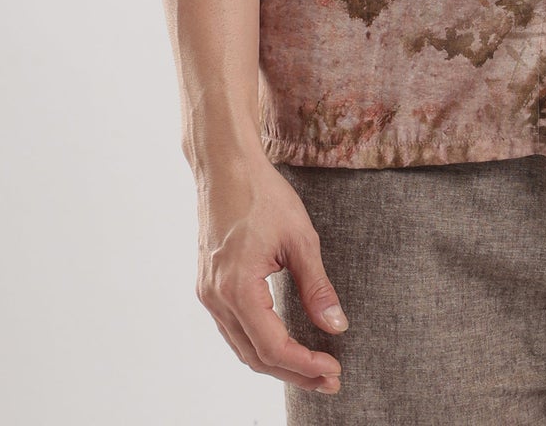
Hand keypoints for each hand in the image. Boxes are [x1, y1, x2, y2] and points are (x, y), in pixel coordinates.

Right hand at [195, 154, 347, 395]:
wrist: (226, 166)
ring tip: (313, 368)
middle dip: (294, 372)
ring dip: (277, 362)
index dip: (304, 364)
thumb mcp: (300, 238)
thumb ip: (317, 286)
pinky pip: (234, 329)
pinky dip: (260, 343)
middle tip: (330, 379)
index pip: (272, 346)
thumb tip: (337, 327)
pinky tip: (285, 343)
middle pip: (256, 356)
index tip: (334, 369)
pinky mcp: (209, 287)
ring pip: (242, 347)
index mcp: (237, 287)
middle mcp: (216, 298)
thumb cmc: (263, 195)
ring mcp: (208, 294)